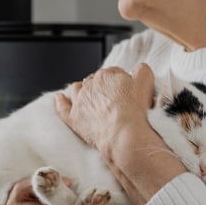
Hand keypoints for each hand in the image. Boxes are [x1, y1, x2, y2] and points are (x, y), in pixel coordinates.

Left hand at [55, 63, 184, 204]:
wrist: (123, 134)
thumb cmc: (134, 110)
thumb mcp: (146, 82)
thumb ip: (141, 71)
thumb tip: (137, 70)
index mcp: (106, 75)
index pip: (113, 73)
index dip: (121, 83)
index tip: (127, 92)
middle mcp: (90, 85)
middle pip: (95, 81)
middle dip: (103, 88)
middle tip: (114, 101)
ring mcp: (80, 102)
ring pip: (77, 90)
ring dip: (82, 91)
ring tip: (90, 97)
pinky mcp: (74, 118)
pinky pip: (62, 107)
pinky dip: (61, 102)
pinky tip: (60, 98)